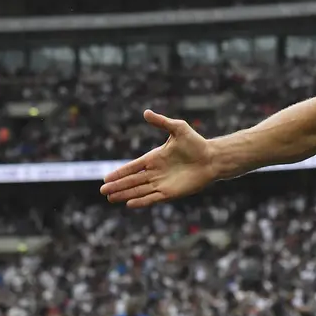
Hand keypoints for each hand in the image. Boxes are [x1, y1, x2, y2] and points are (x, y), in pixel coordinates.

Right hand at [100, 110, 216, 207]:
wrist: (212, 158)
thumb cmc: (197, 143)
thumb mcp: (178, 129)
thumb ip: (162, 122)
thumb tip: (146, 112)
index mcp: (154, 158)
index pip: (132, 167)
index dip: (119, 173)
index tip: (106, 178)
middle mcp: (155, 172)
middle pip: (132, 181)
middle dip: (118, 186)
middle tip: (103, 191)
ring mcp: (162, 183)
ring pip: (139, 190)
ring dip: (125, 194)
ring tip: (110, 198)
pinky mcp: (170, 192)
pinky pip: (152, 198)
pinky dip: (141, 201)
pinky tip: (129, 204)